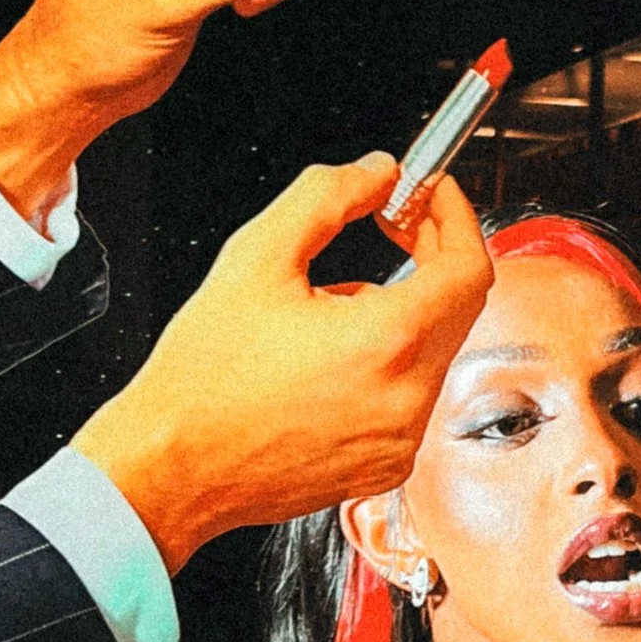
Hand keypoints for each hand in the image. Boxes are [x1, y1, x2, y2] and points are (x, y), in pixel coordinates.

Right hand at [71, 162, 492, 573]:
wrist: (171, 467)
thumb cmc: (202, 381)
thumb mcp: (256, 258)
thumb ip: (327, 196)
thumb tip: (377, 173)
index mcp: (386, 344)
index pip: (469, 266)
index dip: (454, 217)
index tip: (430, 195)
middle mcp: (406, 400)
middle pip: (459, 307)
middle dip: (431, 255)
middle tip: (394, 224)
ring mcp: (400, 441)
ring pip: (435, 350)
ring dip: (403, 310)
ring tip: (330, 307)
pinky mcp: (386, 466)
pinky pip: (412, 396)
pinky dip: (389, 362)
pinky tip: (330, 358)